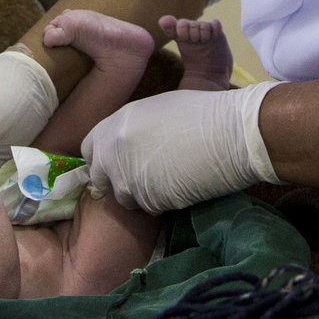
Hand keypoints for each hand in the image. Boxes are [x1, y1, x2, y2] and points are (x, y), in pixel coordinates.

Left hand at [82, 83, 276, 213]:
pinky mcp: (148, 199)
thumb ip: (133, 129)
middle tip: (142, 178)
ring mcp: (128, 177)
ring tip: (168, 180)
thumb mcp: (156, 110)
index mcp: (114, 124)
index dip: (103, 159)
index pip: (89, 150)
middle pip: (99, 179)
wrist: (229, 133)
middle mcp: (113, 151)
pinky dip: (161, 203)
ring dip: (140, 195)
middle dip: (116, 182)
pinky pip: (148, 207)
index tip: (118, 163)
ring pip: (123, 198)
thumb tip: (129, 144)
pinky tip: (181, 187)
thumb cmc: (202, 113)